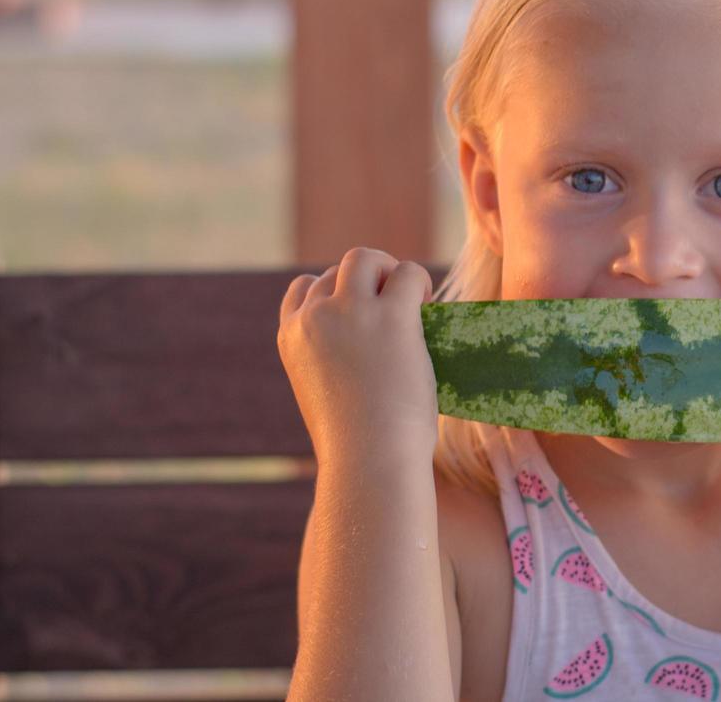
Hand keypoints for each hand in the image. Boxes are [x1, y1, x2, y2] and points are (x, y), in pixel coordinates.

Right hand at [276, 246, 437, 468]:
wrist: (369, 462)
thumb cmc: (358, 445)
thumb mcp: (329, 396)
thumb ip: (336, 361)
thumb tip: (375, 343)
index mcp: (291, 338)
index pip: (303, 288)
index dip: (336, 292)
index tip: (361, 313)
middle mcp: (313, 318)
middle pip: (339, 269)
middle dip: (369, 279)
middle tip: (396, 308)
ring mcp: (350, 313)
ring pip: (366, 258)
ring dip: (392, 272)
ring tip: (414, 304)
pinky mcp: (390, 316)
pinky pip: (408, 273)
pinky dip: (420, 283)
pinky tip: (428, 308)